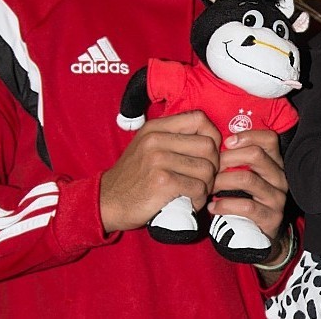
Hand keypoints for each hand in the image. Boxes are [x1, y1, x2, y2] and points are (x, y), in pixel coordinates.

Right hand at [100, 110, 221, 232]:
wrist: (107, 201)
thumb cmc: (133, 176)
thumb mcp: (147, 146)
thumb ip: (173, 137)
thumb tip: (211, 139)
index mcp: (155, 127)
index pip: (199, 119)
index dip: (212, 136)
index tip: (209, 152)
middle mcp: (156, 140)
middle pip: (208, 146)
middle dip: (213, 165)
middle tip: (204, 178)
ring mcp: (158, 160)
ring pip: (206, 169)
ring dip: (206, 186)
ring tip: (195, 192)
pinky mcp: (162, 182)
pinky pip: (197, 188)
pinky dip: (199, 199)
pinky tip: (189, 202)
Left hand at [207, 129, 286, 241]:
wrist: (260, 236)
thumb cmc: (247, 200)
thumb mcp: (247, 177)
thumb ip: (238, 160)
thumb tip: (213, 143)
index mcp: (275, 163)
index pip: (269, 139)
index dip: (247, 136)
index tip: (225, 142)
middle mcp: (280, 177)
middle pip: (256, 154)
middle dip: (228, 157)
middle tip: (211, 166)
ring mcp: (277, 198)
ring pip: (248, 178)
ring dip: (222, 181)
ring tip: (208, 187)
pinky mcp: (271, 217)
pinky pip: (246, 206)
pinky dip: (224, 205)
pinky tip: (212, 207)